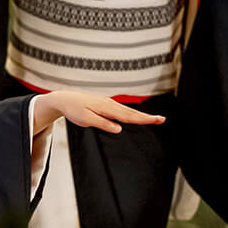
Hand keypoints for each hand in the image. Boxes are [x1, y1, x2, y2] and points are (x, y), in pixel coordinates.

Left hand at [33, 91, 164, 134]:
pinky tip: (136, 117)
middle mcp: (110, 104)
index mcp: (107, 108)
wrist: (64, 99)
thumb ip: (103, 124)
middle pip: (132, 113)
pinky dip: (131, 114)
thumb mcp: (86, 120)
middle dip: (148, 117)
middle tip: (162, 120)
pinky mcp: (106, 105)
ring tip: (154, 119)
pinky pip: (121, 111)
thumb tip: (119, 128)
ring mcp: (109, 104)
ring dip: (141, 115)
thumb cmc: (74, 110)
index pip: (129, 116)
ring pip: (128, 111)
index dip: (144, 119)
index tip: (157, 120)